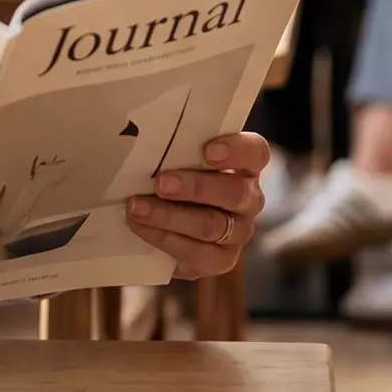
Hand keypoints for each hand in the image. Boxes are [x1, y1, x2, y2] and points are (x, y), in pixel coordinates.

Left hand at [124, 133, 268, 278]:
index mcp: (244, 166)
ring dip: (170, 216)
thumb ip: (174, 147)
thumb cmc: (174, 176)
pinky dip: (165, 240)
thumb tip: (137, 131)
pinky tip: (140, 228)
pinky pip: (198, 253)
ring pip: (212, 225)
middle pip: (234, 192)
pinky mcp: (222, 260)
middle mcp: (248, 199)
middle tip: (160, 183)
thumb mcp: (177, 158)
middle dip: (195, 187)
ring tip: (136, 208)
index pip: (255, 153)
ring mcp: (238, 232)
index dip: (236, 150)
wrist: (170, 225)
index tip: (207, 150)